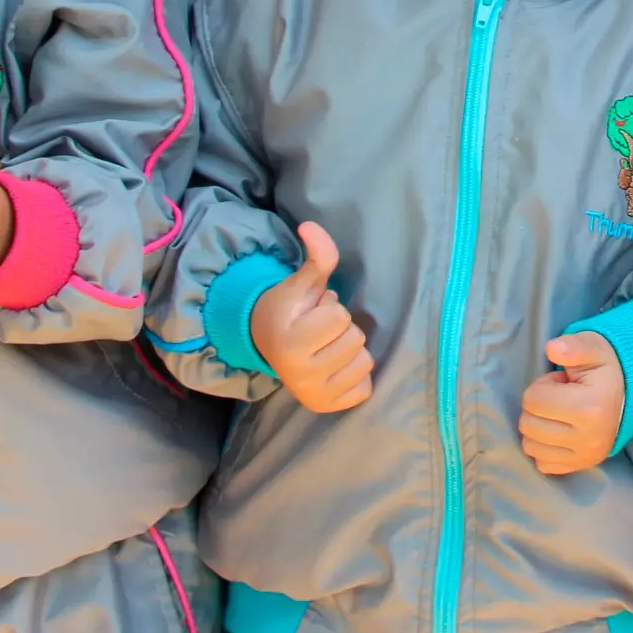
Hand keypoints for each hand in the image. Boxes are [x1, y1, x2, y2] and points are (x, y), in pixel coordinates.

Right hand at [249, 222, 372, 412]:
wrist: (267, 344)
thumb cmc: (289, 310)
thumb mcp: (301, 282)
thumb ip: (317, 255)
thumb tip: (310, 225)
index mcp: (291, 343)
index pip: (340, 316)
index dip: (330, 308)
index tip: (310, 313)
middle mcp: (302, 375)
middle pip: (355, 338)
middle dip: (341, 328)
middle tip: (318, 330)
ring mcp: (315, 395)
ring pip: (364, 360)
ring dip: (349, 348)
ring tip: (325, 345)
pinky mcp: (327, 406)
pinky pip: (365, 385)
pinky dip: (354, 372)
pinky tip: (334, 365)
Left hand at [519, 331, 624, 475]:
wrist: (628, 397)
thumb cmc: (604, 371)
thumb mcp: (593, 348)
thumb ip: (572, 346)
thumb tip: (552, 349)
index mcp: (590, 408)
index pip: (533, 400)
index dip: (542, 386)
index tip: (560, 384)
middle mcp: (588, 438)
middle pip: (528, 424)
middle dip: (537, 407)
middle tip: (558, 398)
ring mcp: (584, 457)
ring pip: (530, 446)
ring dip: (538, 427)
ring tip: (559, 414)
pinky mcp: (580, 467)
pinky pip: (542, 463)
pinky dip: (543, 448)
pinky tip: (558, 433)